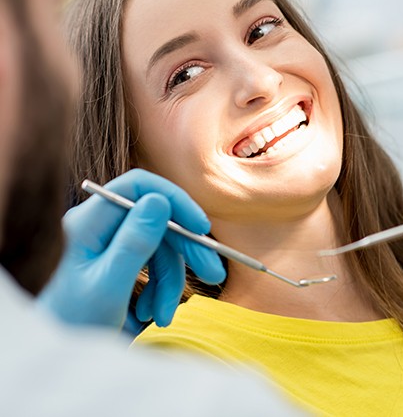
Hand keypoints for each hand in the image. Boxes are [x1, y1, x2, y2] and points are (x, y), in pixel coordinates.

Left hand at [39, 169, 225, 330]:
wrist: (52, 350)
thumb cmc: (69, 323)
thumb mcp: (107, 286)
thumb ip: (134, 242)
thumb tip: (160, 201)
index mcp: (90, 221)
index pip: (139, 187)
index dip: (174, 200)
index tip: (201, 227)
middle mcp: (100, 225)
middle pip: (156, 220)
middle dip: (185, 250)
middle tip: (214, 275)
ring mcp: (108, 242)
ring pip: (157, 246)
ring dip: (170, 281)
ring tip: (162, 317)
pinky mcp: (116, 259)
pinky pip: (150, 264)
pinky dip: (158, 288)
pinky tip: (151, 314)